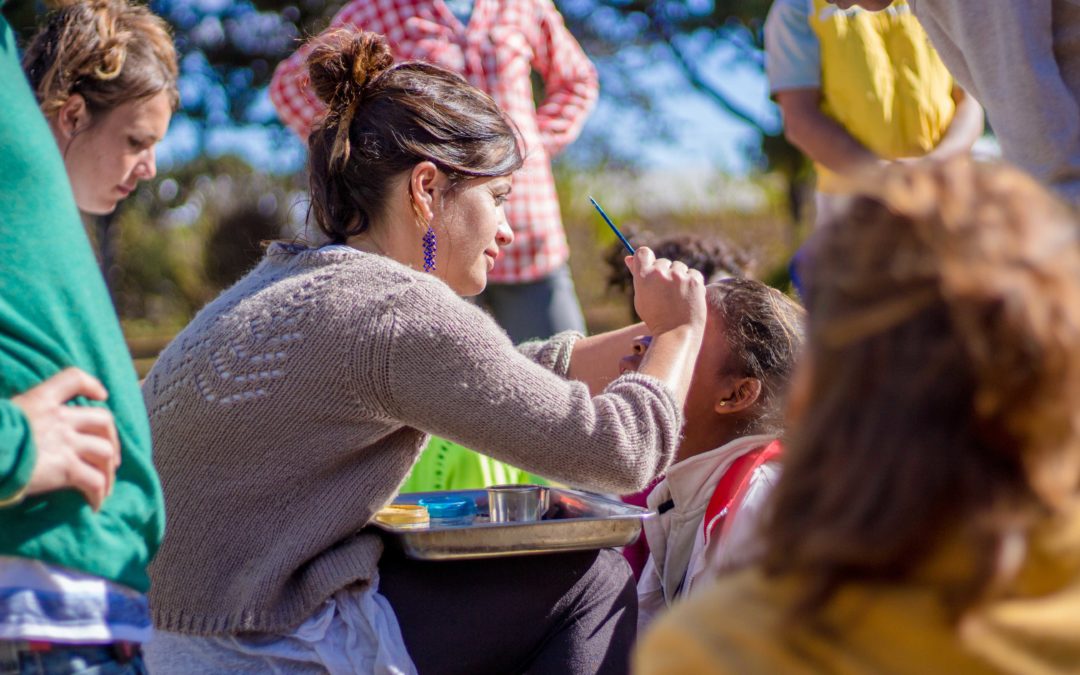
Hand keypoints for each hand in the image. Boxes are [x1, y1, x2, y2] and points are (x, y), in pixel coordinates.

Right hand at [11, 368, 120, 509]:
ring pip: (105, 452)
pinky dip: (98, 494)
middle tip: (111, 457)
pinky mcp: (66, 467)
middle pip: (103, 420)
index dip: (91, 384)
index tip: (101, 395)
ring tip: (105, 487)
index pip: (72, 378)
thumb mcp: (2, 419)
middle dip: (112, 438)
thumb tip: (24, 436)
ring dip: (109, 471)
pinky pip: (94, 481)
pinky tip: (94, 505)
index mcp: (39, 400)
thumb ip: (20, 421)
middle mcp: (59, 418)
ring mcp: (66, 442)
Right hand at [627, 246, 706, 335]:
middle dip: (665, 273)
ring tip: (678, 297)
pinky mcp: (694, 280)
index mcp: (643, 276)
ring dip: (679, 277)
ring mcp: (678, 276)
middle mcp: (659, 273)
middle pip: (663, 262)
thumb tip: (628, 258)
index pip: (643, 252)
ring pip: (679, 267)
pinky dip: (692, 282)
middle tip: (666, 293)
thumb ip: (638, 276)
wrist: (676, 334)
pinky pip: (693, 273)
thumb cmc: (656, 317)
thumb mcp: (641, 297)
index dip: (647, 259)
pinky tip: (688, 297)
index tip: (651, 267)